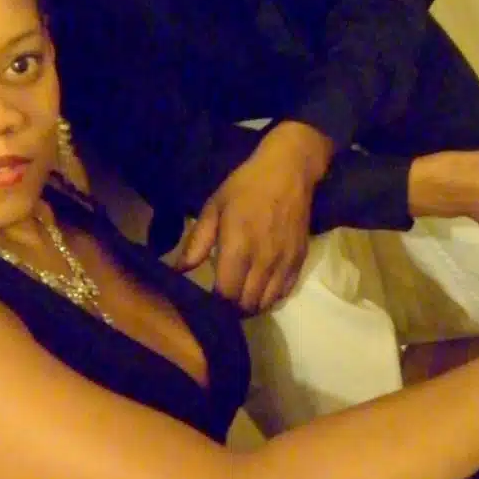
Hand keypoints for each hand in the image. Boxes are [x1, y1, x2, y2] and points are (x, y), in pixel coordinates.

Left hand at [175, 123, 332, 312]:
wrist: (289, 170)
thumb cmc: (246, 186)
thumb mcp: (214, 207)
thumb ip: (197, 242)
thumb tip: (178, 270)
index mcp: (238, 248)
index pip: (226, 295)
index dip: (215, 304)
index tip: (206, 300)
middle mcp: (263, 261)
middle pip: (247, 305)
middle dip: (232, 308)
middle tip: (222, 300)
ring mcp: (284, 262)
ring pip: (267, 303)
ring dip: (252, 305)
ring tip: (240, 295)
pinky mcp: (300, 259)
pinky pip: (285, 292)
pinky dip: (271, 296)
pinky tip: (261, 286)